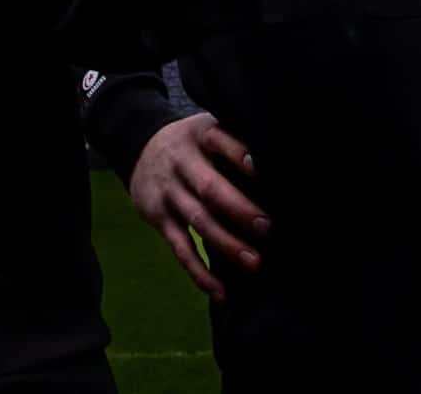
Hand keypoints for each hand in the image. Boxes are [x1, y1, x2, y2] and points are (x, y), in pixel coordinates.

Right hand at [128, 113, 268, 301]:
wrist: (139, 146)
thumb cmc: (194, 145)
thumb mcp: (207, 130)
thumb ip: (235, 143)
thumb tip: (281, 169)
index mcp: (199, 136)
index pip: (219, 141)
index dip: (239, 154)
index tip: (261, 169)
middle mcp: (181, 162)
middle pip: (209, 187)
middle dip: (238, 208)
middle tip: (267, 227)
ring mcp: (169, 191)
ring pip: (198, 220)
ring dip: (226, 243)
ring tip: (254, 263)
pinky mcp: (159, 217)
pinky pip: (180, 248)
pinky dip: (199, 272)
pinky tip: (220, 291)